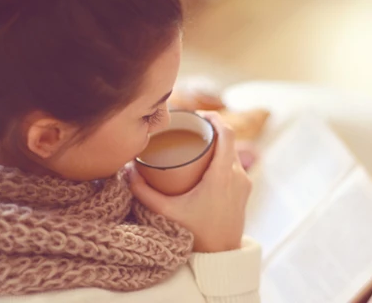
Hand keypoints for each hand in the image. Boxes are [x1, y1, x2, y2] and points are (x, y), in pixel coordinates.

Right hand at [129, 111, 251, 252]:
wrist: (220, 257)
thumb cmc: (196, 235)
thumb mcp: (166, 212)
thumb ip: (143, 192)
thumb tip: (128, 171)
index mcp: (222, 175)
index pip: (227, 134)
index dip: (215, 118)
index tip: (200, 114)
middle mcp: (237, 176)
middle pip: (229, 141)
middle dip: (211, 130)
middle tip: (191, 128)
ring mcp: (243, 184)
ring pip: (232, 153)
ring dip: (218, 145)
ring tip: (197, 143)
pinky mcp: (244, 192)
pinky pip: (235, 165)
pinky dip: (223, 158)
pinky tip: (208, 160)